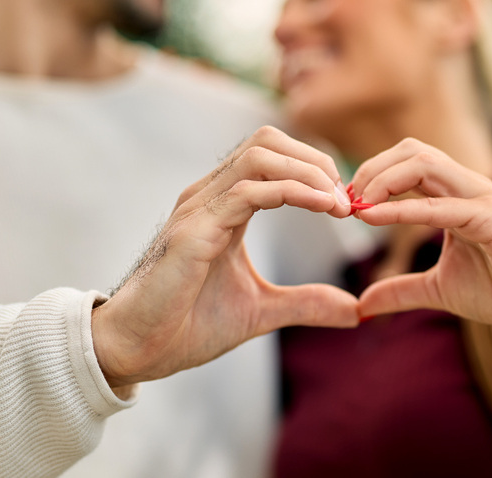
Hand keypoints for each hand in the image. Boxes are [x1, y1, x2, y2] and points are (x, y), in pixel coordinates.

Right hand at [91, 126, 357, 388]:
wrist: (138, 350)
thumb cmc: (187, 325)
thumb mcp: (261, 311)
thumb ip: (305, 303)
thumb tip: (354, 310)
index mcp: (222, 205)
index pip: (271, 155)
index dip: (314, 168)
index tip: (345, 203)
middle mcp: (208, 196)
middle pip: (267, 141)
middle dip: (315, 160)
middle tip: (345, 198)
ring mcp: (198, 209)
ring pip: (259, 155)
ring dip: (308, 172)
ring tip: (337, 204)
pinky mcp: (193, 232)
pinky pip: (248, 192)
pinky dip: (293, 192)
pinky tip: (322, 208)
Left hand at [351, 139, 491, 324]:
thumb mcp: (438, 289)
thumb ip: (401, 289)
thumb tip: (362, 305)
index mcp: (454, 194)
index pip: (406, 162)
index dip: (371, 175)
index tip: (344, 205)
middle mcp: (466, 187)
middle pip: (410, 151)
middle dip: (370, 169)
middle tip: (344, 200)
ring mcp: (480, 198)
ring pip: (424, 163)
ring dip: (382, 180)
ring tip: (356, 206)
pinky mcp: (491, 219)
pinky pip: (440, 205)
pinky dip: (403, 209)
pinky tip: (373, 219)